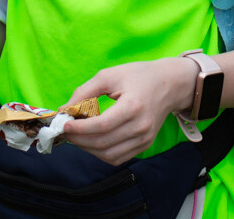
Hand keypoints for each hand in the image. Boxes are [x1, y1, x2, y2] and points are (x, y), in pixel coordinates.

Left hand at [59, 57, 197, 165]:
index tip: (64, 125)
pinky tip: (92, 141)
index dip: (80, 129)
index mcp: (133, 106)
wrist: (169, 84)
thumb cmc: (138, 76)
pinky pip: (118, 158)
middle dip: (79, 140)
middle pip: (103, 143)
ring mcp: (144, 139)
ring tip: (77, 136)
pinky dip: (100, 153)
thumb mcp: (110, 75)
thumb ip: (85, 91)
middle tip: (66, 130)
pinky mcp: (144, 145)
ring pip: (109, 155)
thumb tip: (65, 109)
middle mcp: (141, 127)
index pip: (102, 125)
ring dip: (88, 149)